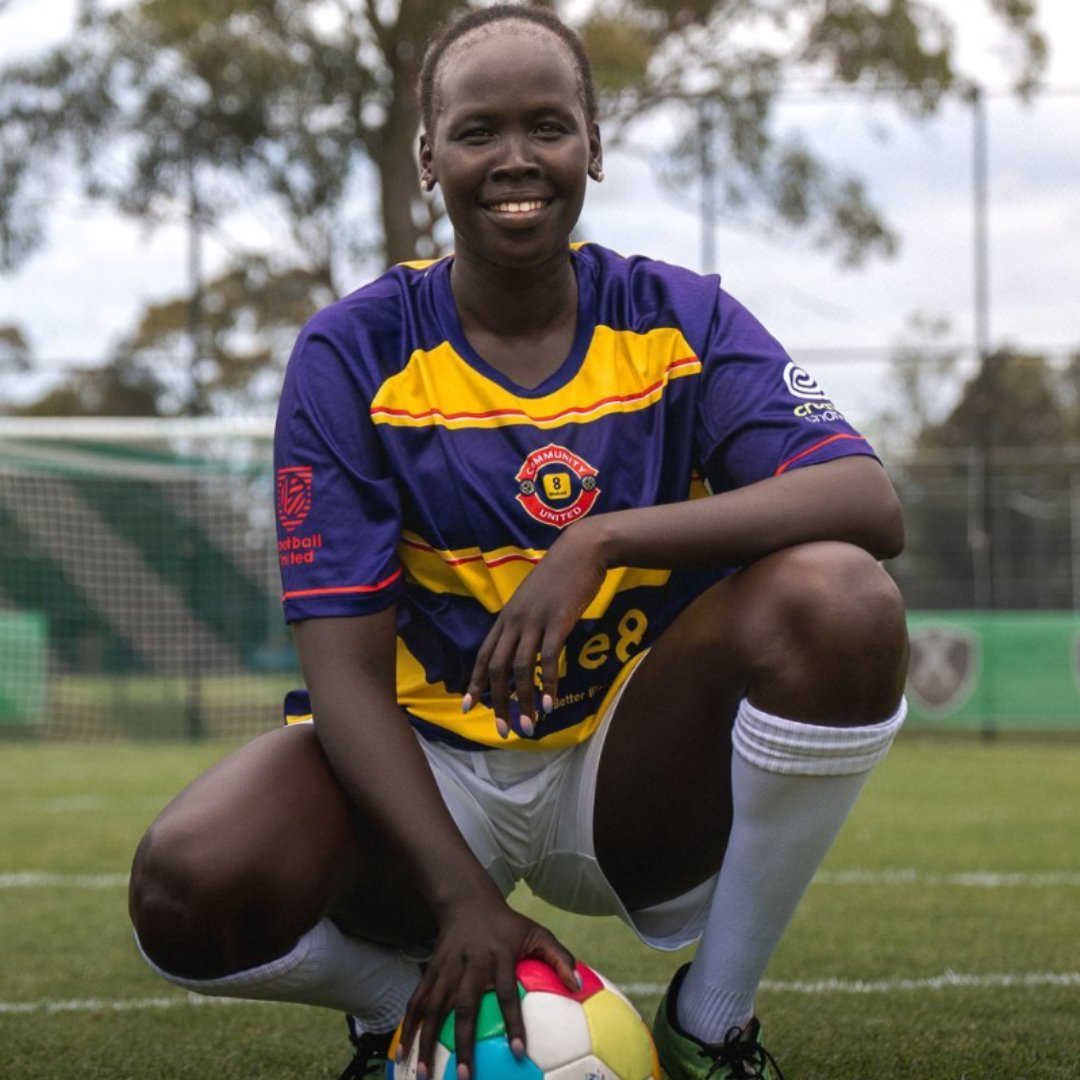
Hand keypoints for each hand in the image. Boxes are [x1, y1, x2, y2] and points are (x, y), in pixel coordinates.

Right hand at [397, 896, 577, 1079]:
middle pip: (465, 1007)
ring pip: (434, 1008)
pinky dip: (408, 1026)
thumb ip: (559, 956)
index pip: (507, 994)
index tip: (519, 1053)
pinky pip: (417, 1000)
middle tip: (465, 1077)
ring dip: (426, 1041)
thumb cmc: (507, 924)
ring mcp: (447, 968)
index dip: (513, 1023)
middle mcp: (471, 964)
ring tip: (422, 1075)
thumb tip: (579, 985)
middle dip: (463, 1043)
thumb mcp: (537, 932)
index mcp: (498, 957)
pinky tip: (402, 1053)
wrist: (467, 900)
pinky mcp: (431, 970)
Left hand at [463, 522, 606, 736]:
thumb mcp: (534, 598)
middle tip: (504, 730)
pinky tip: (550, 704)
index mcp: (507, 617)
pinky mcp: (558, 621)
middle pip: (499, 668)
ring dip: (524, 701)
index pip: (485, 655)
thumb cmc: (561, 574)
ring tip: (529, 726)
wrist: (582, 549)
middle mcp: (515, 621)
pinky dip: (547, 684)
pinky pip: (548, 659)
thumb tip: (526, 645)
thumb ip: (526, 622)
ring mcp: (535, 620)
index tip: (469, 708)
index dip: (476, 683)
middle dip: (498, 703)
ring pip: (521, 668)